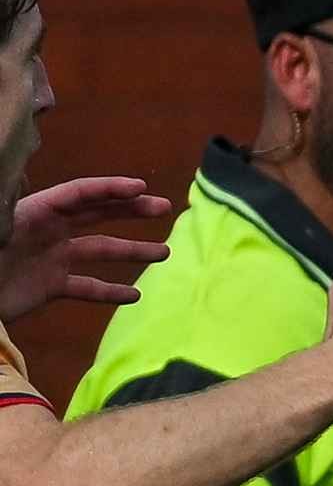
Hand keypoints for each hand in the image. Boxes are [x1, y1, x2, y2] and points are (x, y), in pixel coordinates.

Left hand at [0, 171, 168, 324]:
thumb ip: (10, 214)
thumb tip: (42, 194)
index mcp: (34, 213)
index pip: (78, 194)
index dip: (109, 189)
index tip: (140, 189)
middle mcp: (48, 231)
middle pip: (96, 215)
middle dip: (131, 210)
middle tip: (164, 208)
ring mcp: (51, 258)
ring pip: (99, 250)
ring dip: (131, 251)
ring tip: (164, 253)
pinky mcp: (50, 286)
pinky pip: (86, 287)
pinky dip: (110, 291)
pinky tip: (134, 296)